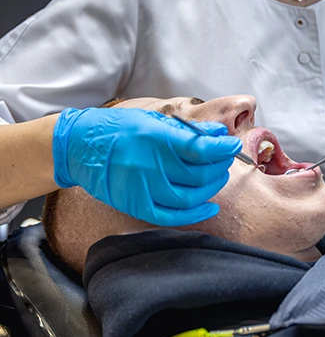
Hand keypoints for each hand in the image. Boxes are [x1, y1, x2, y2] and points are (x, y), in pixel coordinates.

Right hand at [52, 107, 241, 225]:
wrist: (81, 146)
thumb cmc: (121, 129)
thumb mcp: (154, 120)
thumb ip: (187, 130)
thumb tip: (218, 135)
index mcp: (154, 138)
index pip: (198, 148)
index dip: (221, 149)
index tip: (231, 146)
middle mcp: (149, 164)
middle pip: (198, 174)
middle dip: (218, 167)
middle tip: (224, 159)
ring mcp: (141, 188)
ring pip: (189, 197)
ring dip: (211, 188)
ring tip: (217, 177)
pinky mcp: (135, 205)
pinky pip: (171, 217)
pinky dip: (194, 215)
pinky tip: (209, 206)